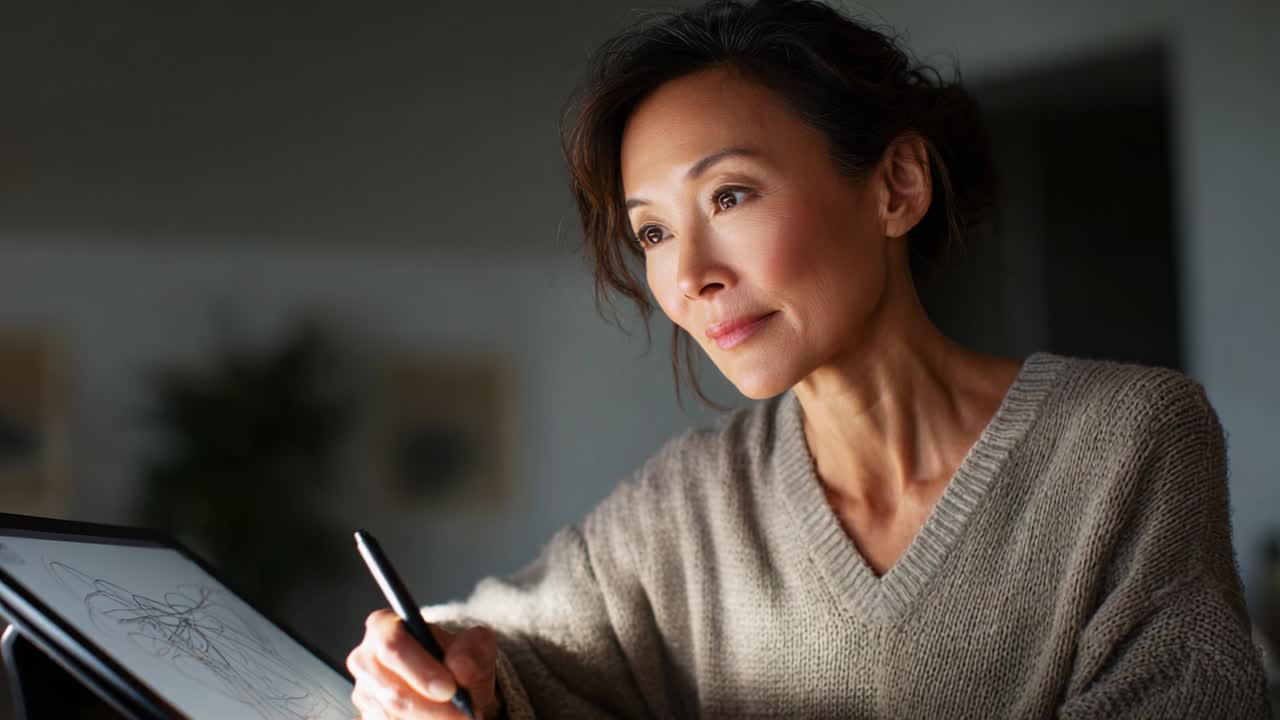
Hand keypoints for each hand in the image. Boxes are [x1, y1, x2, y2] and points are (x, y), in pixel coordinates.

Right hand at [348, 608, 500, 718]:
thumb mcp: (474, 645)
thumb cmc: (456, 659)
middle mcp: (365, 660)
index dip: (421, 670)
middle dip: (431, 707)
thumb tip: (459, 668)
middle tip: (462, 713)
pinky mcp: (369, 715)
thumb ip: (471, 651)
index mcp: (383, 627)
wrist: (451, 683)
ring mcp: (364, 692)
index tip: (450, 689)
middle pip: (393, 692)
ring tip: (455, 717)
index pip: (393, 645)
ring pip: (393, 717)